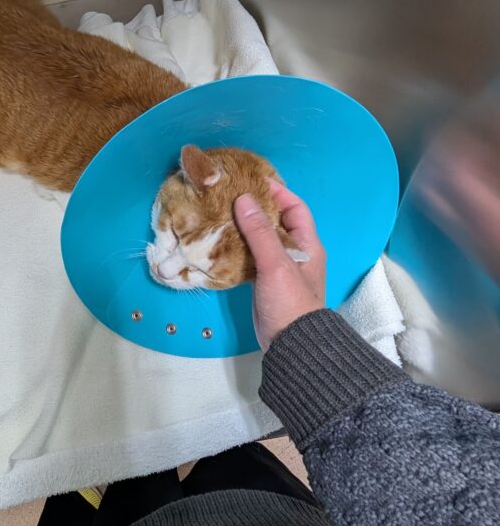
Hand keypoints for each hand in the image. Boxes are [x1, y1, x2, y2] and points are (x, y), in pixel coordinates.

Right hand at [233, 180, 325, 349]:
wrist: (291, 344)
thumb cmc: (290, 302)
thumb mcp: (275, 264)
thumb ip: (259, 232)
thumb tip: (243, 199)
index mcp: (306, 244)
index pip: (294, 207)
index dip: (276, 192)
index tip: (251, 181)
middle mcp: (294, 252)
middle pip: (275, 220)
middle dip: (254, 207)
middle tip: (228, 196)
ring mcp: (279, 267)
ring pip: (260, 239)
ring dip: (243, 227)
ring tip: (219, 214)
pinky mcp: (264, 281)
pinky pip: (250, 256)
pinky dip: (237, 247)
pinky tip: (219, 243)